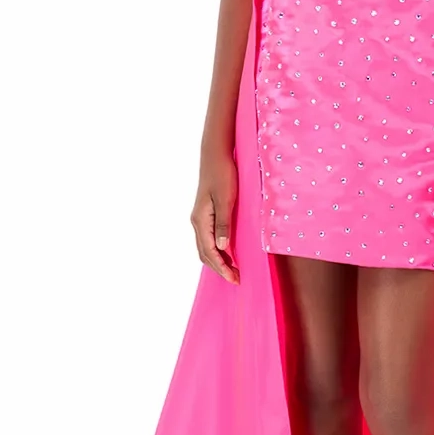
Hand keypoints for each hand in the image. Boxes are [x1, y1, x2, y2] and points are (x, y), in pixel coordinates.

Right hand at [191, 149, 239, 282]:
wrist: (215, 155)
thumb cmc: (222, 174)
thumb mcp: (226, 199)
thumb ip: (223, 224)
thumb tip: (223, 248)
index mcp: (200, 220)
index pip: (210, 252)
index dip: (222, 267)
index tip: (235, 278)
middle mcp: (197, 222)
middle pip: (205, 253)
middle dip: (219, 268)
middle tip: (236, 279)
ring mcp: (200, 218)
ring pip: (205, 247)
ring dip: (218, 261)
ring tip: (233, 269)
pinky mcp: (205, 213)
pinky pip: (209, 238)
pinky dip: (217, 250)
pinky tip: (227, 252)